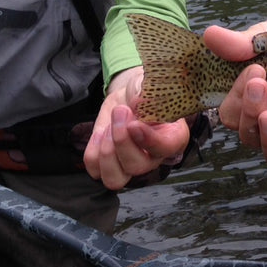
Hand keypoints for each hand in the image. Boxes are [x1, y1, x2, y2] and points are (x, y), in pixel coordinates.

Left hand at [83, 66, 190, 189]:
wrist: (129, 98)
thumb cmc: (144, 92)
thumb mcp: (150, 86)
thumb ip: (148, 94)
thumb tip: (139, 102)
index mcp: (174, 137)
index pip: (165, 148)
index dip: (148, 140)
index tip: (134, 124)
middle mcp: (154, 157)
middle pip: (137, 167)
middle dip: (121, 140)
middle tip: (120, 111)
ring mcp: (130, 165)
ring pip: (115, 179)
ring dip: (106, 152)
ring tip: (108, 126)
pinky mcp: (109, 165)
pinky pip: (95, 170)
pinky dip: (93, 149)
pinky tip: (101, 131)